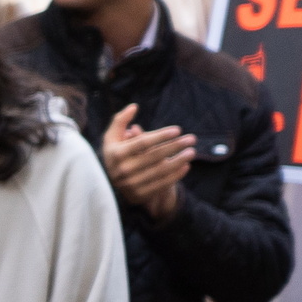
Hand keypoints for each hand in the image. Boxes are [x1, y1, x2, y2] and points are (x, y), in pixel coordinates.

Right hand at [100, 102, 192, 216]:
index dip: (161, 135)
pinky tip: (186, 166)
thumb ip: (120, 121)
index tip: (178, 129)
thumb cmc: (116, 154)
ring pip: (160, 170)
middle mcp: (122, 169)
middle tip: (191, 139)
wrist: (109, 183)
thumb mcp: (112, 138)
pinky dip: (175, 175)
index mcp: (115, 153)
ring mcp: (130, 184)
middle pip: (154, 156)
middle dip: (175, 146)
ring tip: (192, 152)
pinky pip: (161, 184)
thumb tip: (134, 107)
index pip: (142, 143)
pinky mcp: (139, 194)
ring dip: (179, 160)